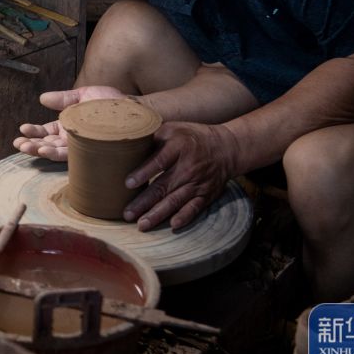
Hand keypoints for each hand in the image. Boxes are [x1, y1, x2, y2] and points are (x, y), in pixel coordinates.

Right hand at [13, 86, 126, 161]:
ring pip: (56, 152)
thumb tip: (42, 98)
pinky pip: (72, 156)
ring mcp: (83, 147)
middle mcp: (74, 139)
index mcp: (70, 125)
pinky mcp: (92, 153)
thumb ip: (64, 98)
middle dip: (32, 144)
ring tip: (27, 148)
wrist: (137, 112)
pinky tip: (46, 151)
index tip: (22, 130)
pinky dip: (57, 154)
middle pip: (48, 144)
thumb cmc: (113, 104)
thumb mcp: (85, 95)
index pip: (48, 132)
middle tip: (19, 144)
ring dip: (40, 150)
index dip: (34, 132)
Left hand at [122, 122, 241, 230]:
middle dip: (144, 202)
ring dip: (158, 214)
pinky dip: (185, 217)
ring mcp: (198, 183)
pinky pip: (195, 208)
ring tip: (142, 225)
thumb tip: (126, 145)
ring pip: (175, 201)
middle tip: (127, 214)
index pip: (159, 161)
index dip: (143, 172)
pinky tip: (172, 225)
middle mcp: (188, 167)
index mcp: (179, 146)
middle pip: (163, 186)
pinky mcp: (206, 194)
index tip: (128, 184)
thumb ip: (152, 137)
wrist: (227, 147)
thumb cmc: (191, 137)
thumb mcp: (173, 128)